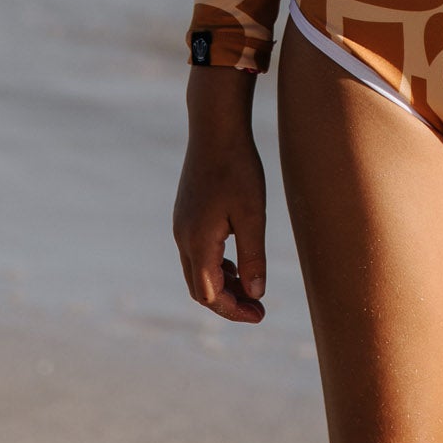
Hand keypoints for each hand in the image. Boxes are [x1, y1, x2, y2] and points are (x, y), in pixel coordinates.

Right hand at [173, 67, 267, 322]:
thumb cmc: (238, 168)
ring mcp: (182, 225)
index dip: (234, 311)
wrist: (215, 127)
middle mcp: (183, 237)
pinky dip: (216, 265)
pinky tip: (237, 261)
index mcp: (198, 243)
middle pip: (201, 288)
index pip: (211, 295)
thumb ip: (254, 257)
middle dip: (228, 303)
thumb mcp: (253, 215)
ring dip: (222, 284)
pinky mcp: (186, 214)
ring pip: (197, 271)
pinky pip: (196, 253)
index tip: (260, 315)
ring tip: (251, 288)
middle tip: (258, 308)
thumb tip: (256, 295)